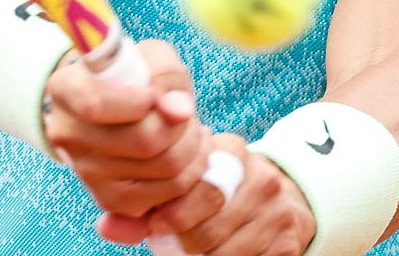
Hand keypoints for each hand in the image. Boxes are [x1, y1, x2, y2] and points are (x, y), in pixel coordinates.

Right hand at [42, 40, 211, 225]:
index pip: (96, 104)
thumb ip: (165, 73)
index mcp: (65, 89)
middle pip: (143, 140)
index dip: (139, 101)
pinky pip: (169, 192)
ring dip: (192, 146)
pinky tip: (186, 151)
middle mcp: (67, 135)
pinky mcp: (110, 199)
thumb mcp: (148, 57)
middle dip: (180, 124)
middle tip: (185, 112)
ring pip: (164, 168)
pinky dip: (191, 170)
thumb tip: (179, 110)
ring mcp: (87, 173)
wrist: (119, 110)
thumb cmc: (134, 77)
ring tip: (189, 128)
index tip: (154, 94)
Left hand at [147, 134, 317, 254]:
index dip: (173, 212)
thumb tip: (111, 226)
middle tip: (168, 244)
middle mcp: (262, 178)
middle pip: (210, 226)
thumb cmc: (220, 189)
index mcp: (233, 152)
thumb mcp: (194, 178)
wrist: (279, 200)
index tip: (157, 224)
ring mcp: (278, 212)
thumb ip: (153, 197)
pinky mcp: (287, 243)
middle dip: (183, 241)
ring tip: (188, 251)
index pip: (199, 187)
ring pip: (225, 252)